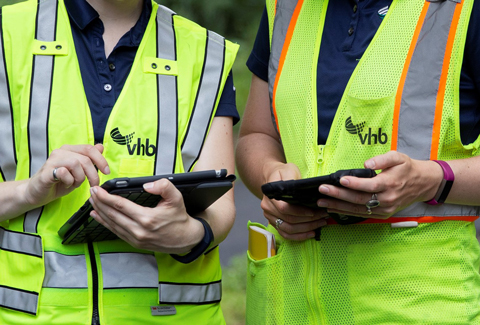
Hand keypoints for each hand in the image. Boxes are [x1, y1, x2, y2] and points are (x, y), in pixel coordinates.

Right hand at [24, 144, 109, 206]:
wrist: (37, 193)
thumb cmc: (58, 182)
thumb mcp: (78, 172)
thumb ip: (89, 160)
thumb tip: (100, 147)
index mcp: (70, 150)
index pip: (89, 149)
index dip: (101, 160)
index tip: (106, 171)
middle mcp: (61, 152)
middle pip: (86, 158)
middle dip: (93, 174)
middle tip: (93, 184)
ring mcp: (52, 161)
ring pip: (76, 163)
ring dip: (80, 177)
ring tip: (75, 184)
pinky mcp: (46, 171)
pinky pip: (64, 173)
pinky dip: (69, 181)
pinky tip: (66, 184)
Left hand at [89, 178, 204, 252]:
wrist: (185, 239)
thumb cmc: (179, 218)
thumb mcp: (176, 198)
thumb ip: (164, 187)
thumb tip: (148, 185)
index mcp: (147, 218)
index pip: (121, 206)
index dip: (106, 197)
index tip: (98, 190)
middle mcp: (139, 230)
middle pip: (112, 215)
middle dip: (99, 202)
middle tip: (91, 192)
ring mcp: (136, 239)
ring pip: (112, 224)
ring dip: (100, 212)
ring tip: (92, 202)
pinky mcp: (135, 243)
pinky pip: (116, 232)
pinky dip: (105, 223)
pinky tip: (98, 217)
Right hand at [261, 162, 327, 240]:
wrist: (273, 177)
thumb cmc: (283, 173)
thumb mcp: (288, 170)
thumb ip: (291, 180)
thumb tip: (299, 190)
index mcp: (270, 196)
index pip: (285, 209)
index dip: (300, 212)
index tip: (313, 211)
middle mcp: (268, 209)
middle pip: (288, 220)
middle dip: (308, 221)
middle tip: (323, 217)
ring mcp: (270, 218)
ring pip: (288, 230)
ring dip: (306, 229)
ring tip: (320, 224)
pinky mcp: (275, 223)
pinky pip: (286, 234)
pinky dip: (299, 236)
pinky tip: (311, 233)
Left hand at [316, 151, 442, 218]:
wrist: (422, 184)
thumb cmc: (407, 168)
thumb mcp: (398, 157)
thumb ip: (382, 159)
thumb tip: (367, 164)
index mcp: (390, 183)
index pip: (369, 185)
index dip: (354, 184)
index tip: (340, 180)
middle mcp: (387, 199)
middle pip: (359, 199)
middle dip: (339, 195)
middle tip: (323, 190)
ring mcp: (384, 209)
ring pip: (358, 209)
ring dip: (338, 206)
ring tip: (322, 202)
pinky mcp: (382, 214)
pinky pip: (362, 214)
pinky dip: (346, 212)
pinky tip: (333, 208)